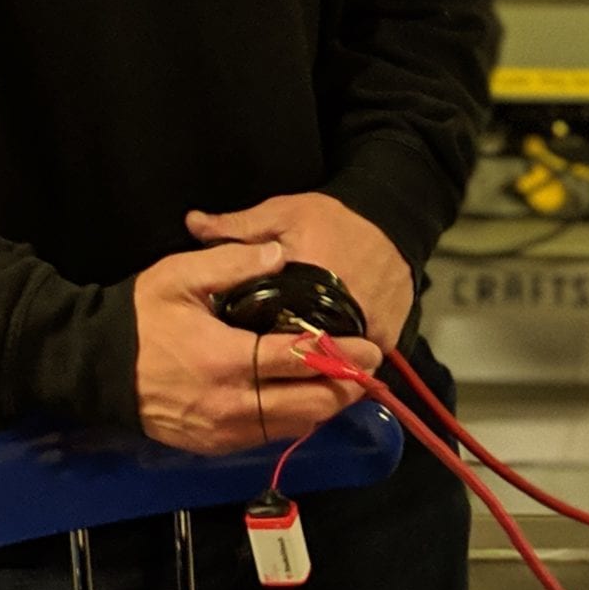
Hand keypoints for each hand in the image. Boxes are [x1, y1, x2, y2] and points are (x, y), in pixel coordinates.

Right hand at [133, 240, 381, 454]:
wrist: (92, 366)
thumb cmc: (139, 317)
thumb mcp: (178, 276)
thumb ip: (232, 262)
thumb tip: (279, 255)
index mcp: (223, 360)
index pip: (296, 362)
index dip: (339, 356)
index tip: (368, 348)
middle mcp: (228, 405)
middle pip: (305, 405)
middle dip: (343, 388)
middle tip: (369, 369)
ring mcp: (220, 431)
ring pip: (291, 427)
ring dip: (324, 407)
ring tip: (347, 382)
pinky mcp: (213, 445)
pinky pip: (268, 437)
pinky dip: (296, 420)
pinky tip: (309, 399)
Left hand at [186, 192, 414, 357]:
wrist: (395, 217)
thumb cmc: (335, 217)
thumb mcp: (283, 212)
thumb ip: (238, 226)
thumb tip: (192, 224)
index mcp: (308, 285)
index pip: (276, 329)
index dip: (256, 345)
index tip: (238, 354)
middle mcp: (342, 313)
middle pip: (308, 356)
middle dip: (287, 368)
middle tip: (263, 376)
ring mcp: (369, 328)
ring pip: (336, 365)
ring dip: (318, 369)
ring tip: (293, 377)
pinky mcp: (389, 334)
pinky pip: (360, 362)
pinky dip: (345, 364)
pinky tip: (326, 365)